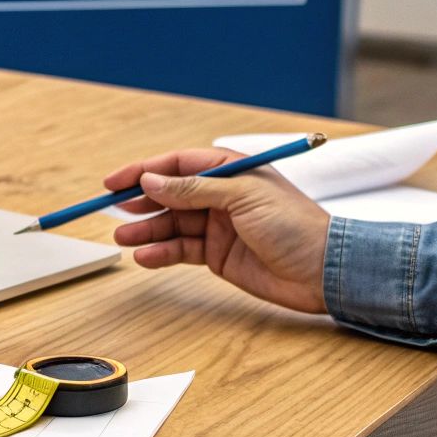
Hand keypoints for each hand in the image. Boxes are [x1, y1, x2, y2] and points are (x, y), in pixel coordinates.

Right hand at [102, 148, 331, 313]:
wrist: (324, 271)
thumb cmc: (295, 225)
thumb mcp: (242, 198)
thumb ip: (194, 189)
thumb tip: (152, 180)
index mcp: (230, 172)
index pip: (177, 165)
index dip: (143, 171)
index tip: (114, 182)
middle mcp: (220, 197)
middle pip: (168, 195)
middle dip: (140, 203)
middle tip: (112, 212)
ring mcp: (217, 226)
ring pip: (171, 224)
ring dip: (146, 231)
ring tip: (123, 239)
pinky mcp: (217, 255)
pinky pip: (180, 250)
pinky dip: (161, 253)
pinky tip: (145, 257)